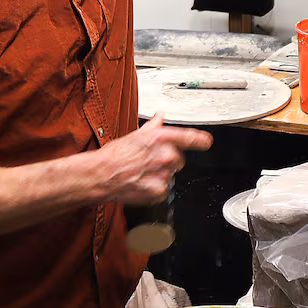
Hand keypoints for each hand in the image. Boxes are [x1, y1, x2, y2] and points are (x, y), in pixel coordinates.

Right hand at [95, 112, 211, 205]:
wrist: (101, 175)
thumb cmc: (115, 155)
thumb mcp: (136, 135)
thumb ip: (154, 126)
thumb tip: (160, 116)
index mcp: (161, 138)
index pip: (192, 138)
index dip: (202, 140)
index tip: (206, 142)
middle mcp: (166, 156)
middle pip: (179, 159)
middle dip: (167, 160)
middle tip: (150, 161)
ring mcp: (163, 174)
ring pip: (171, 174)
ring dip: (161, 174)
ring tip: (143, 172)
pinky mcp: (159, 191)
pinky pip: (164, 189)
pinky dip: (155, 187)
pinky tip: (142, 182)